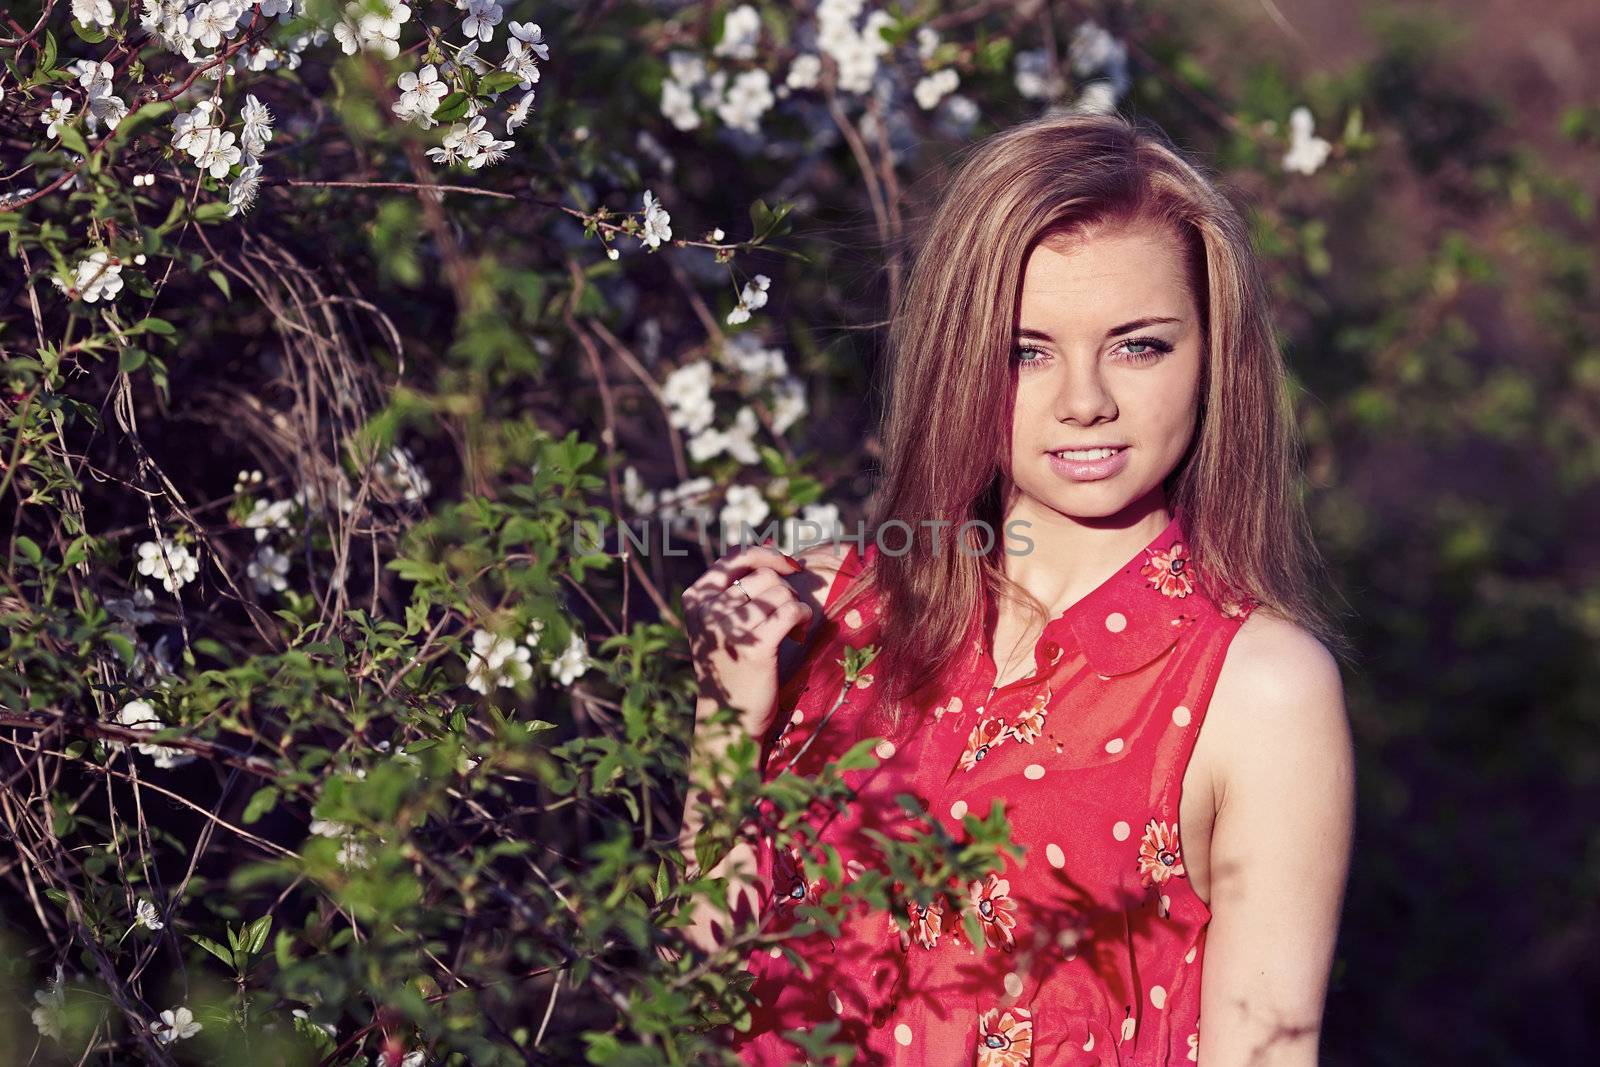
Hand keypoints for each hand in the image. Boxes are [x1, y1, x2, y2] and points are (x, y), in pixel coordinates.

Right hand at [681, 542, 813, 746]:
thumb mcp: (719, 623)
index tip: (789, 567)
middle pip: (764, 577)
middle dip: (785, 593)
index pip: (735, 557)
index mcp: (695, 599)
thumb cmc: (731, 667)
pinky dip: (804, 619)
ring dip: (796, 609)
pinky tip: (799, 636)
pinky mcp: (755, 646)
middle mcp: (707, 610)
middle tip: (788, 618)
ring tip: (793, 631)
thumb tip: (772, 548)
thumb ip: (735, 588)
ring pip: (781, 593)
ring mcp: (729, 628)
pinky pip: (793, 610)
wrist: (728, 719)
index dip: (767, 556)